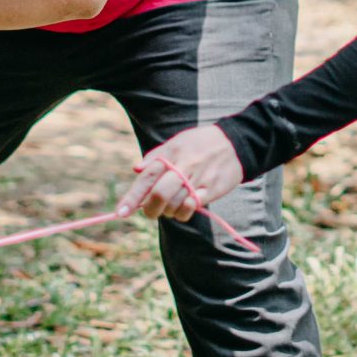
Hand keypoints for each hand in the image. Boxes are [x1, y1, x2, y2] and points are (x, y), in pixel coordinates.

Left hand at [118, 123, 244, 219]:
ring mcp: (198, 178)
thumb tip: (137, 170)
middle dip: (150, 209)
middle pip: (159, 194)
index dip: (132, 197)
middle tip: (150, 212)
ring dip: (168, 212)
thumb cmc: (200, 144)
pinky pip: (191, 207)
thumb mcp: (177, 143)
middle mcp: (183, 166)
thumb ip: (156, 157)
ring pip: (174, 204)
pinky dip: (183, 212)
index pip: (146, 178)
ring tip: (171, 206)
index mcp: (171, 154)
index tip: (121, 213)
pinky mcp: (211, 189)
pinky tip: (184, 208)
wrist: (235, 143)